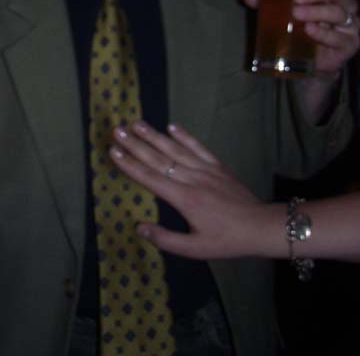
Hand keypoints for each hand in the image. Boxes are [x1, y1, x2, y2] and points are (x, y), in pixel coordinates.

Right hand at [108, 123, 270, 259]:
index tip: (114, 152)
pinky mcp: (217, 166)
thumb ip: (166, 239)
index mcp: (184, 199)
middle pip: (158, 159)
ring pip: (175, 149)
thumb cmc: (227, 240)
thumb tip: (139, 228)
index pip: (150, 178)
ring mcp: (205, 169)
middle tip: (117, 130)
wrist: (260, 226)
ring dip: (154, 135)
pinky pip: (198, 147)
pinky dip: (184, 136)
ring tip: (136, 123)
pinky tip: (172, 126)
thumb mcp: (195, 249)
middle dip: (135, 144)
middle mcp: (191, 178)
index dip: (130, 165)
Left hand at [244, 0, 358, 77]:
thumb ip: (267, 2)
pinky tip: (310, 30)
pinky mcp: (348, 45)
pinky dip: (323, 33)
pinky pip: (339, 38)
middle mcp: (345, 5)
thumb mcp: (282, 11)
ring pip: (338, 13)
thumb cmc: (300, 28)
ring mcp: (349, 25)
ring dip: (316, 11)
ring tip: (297, 13)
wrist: (309, 60)